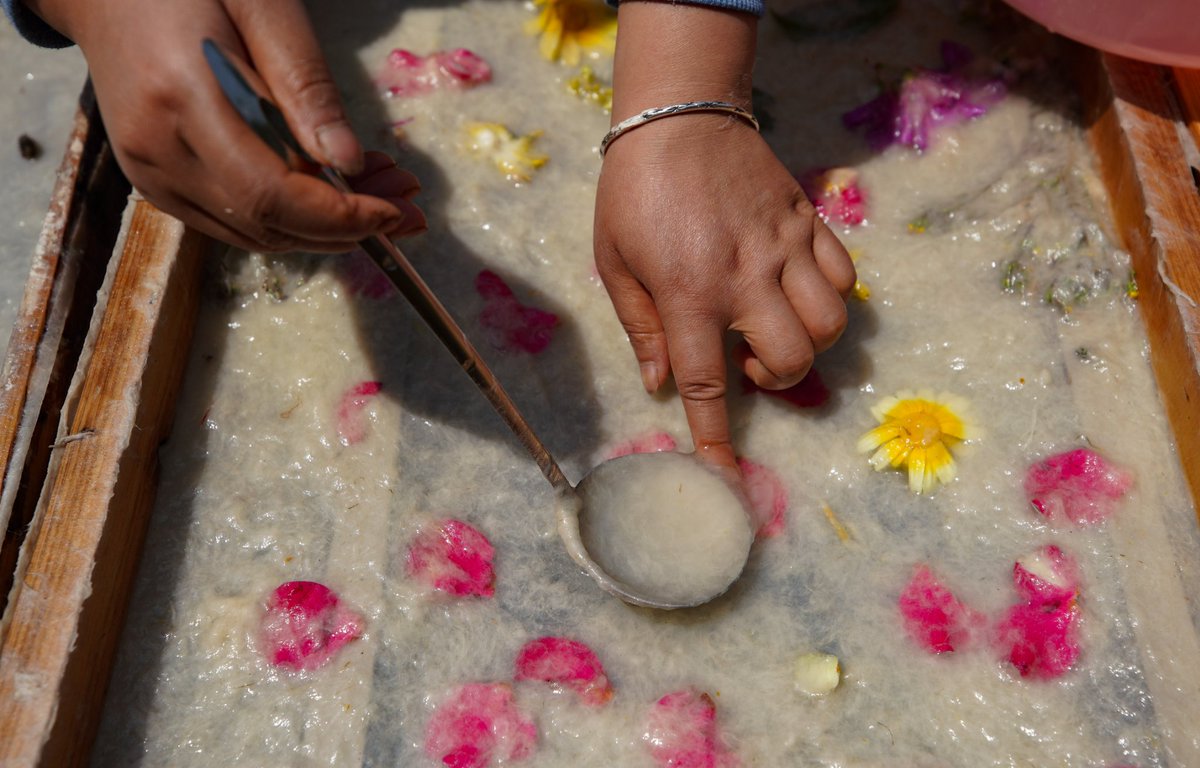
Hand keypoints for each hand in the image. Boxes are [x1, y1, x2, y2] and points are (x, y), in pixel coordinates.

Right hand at [27, 0, 425, 251]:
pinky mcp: (153, 183)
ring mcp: (149, 174)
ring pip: (252, 234)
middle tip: (406, 206)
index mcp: (182, 97)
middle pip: (266, 224)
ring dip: (324, 229)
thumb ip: (304, 88)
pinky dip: (288, 219)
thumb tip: (349, 164)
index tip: (396, 210)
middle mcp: (158, 151)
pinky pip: (232, 222)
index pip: (271, 192)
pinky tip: (329, 192)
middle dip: (345, 227)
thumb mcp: (263, 9)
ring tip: (379, 196)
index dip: (340, 214)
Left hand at [595, 118, 854, 469]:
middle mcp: (746, 278)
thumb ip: (640, 327)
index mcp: (689, 293)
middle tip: (746, 362)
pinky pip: (844, 274)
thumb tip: (659, 385)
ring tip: (773, 329)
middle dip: (774, 382)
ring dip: (807, 344)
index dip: (716, 438)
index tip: (725, 480)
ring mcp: (784, 248)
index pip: (707, 383)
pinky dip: (831, 297)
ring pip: (830, 322)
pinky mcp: (807, 221)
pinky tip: (799, 293)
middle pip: (790, 359)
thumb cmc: (633, 192)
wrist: (678, 116)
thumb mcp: (614, 262)